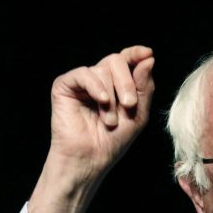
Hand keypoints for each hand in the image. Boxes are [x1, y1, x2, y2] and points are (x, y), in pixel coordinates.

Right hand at [28, 46, 154, 212]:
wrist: (90, 159)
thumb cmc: (113, 141)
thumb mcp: (138, 114)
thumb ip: (144, 87)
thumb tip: (148, 58)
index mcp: (116, 85)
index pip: (126, 60)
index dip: (135, 54)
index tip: (147, 54)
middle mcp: (98, 80)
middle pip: (116, 61)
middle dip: (127, 82)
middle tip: (129, 105)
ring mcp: (81, 83)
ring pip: (102, 69)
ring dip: (111, 97)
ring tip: (109, 121)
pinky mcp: (65, 86)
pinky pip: (83, 73)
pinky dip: (95, 86)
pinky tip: (101, 101)